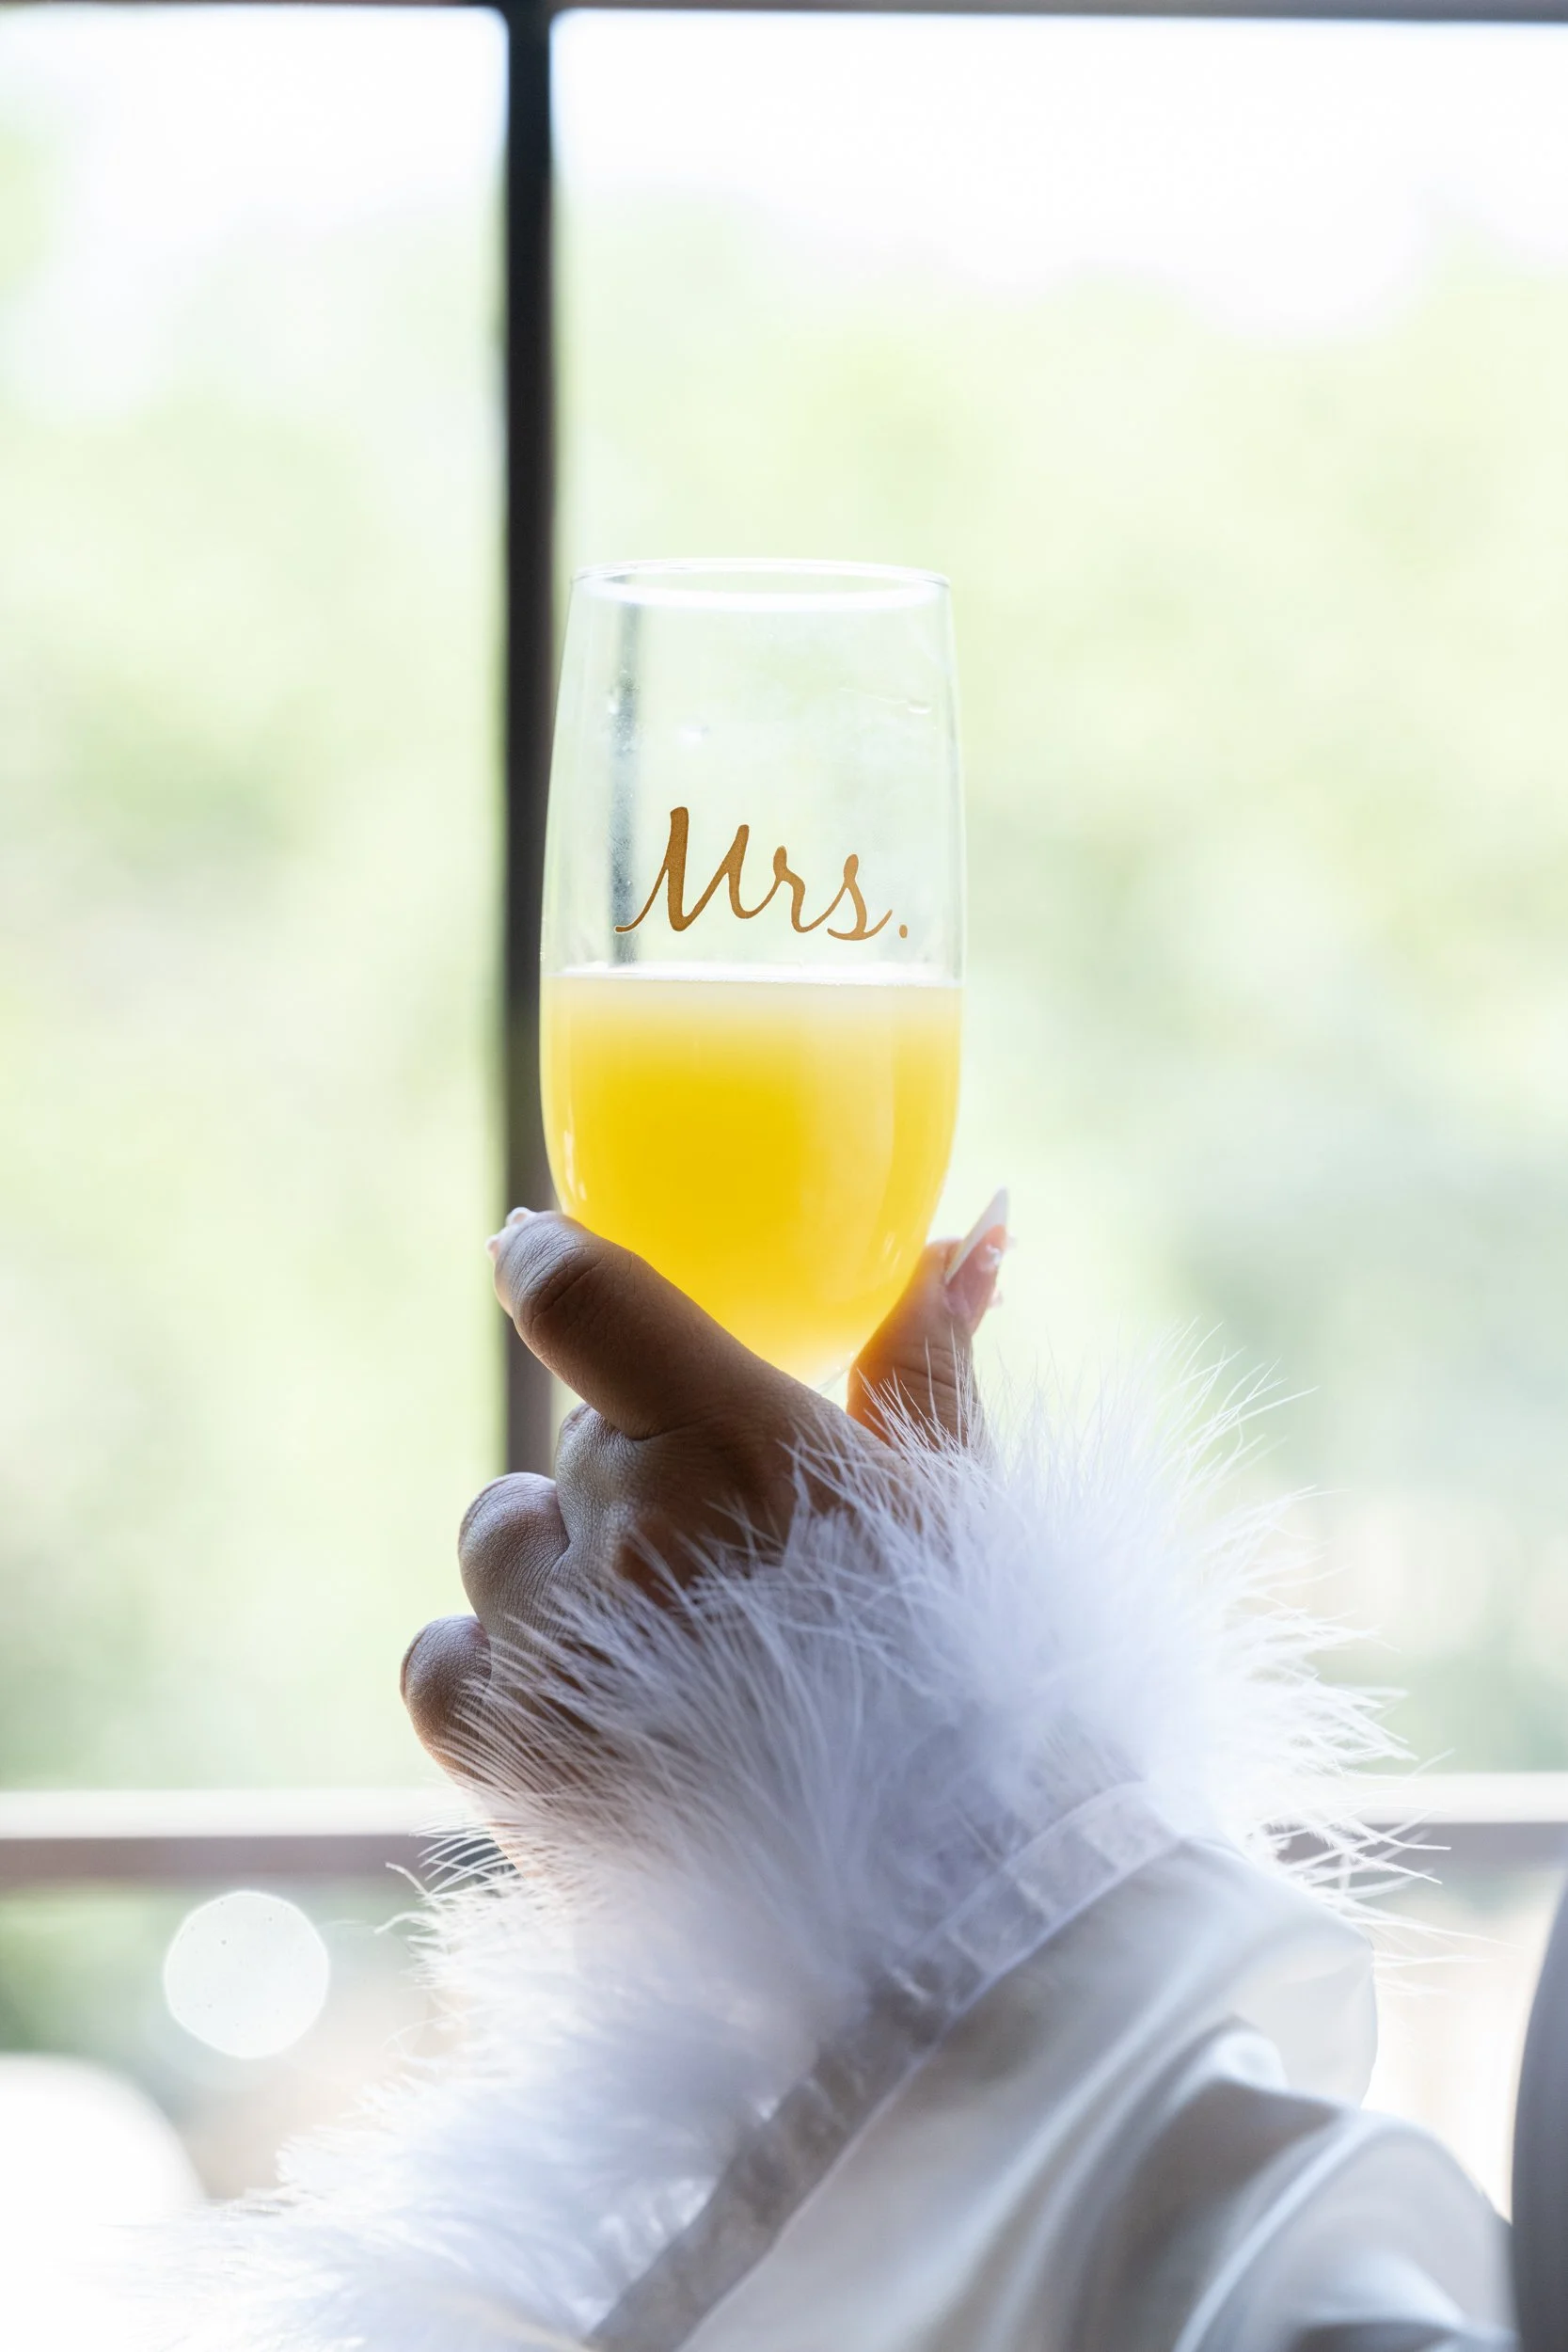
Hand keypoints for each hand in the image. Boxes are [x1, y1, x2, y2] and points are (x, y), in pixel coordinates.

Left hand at [401, 1199, 1006, 1786]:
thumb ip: (932, 1360)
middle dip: (635, 1464)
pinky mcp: (511, 1764)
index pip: (582, 1296)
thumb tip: (970, 1230)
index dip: (544, 1257)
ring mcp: (562, 1650)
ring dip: (560, 1559)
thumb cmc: (980, 1696)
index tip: (531, 1248)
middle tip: (721, 1540)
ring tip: (661, 1635)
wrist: (949, 1921)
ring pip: (502, 1533)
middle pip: (577, 1436)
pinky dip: (492, 1661)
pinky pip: (442, 1657)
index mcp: (745, 1447)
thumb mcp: (966, 1505)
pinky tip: (581, 1697)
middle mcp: (638, 1532)